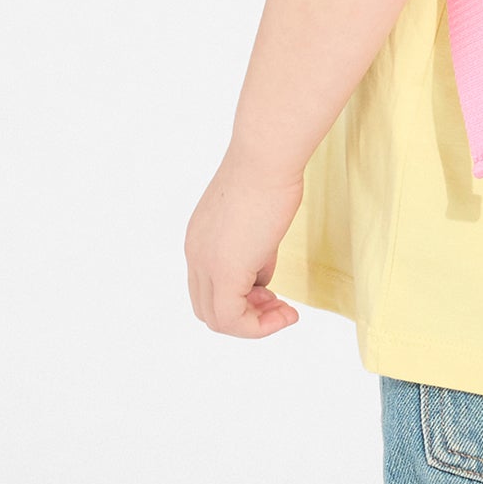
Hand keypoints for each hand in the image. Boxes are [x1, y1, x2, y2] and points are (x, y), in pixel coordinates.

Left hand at [184, 155, 304, 338]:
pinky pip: (233, 320)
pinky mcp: (225, 270)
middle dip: (246, 314)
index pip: (209, 287)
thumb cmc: (270, 175)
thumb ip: (255, 252)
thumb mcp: (258, 221)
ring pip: (218, 319)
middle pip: (208, 308)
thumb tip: (261, 277)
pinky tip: (287, 313)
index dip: (241, 297)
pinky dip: (259, 327)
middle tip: (278, 304)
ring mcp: (206, 263)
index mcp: (199, 239)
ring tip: (285, 312)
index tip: (272, 291)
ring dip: (254, 324)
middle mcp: (195, 254)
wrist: (267, 156)